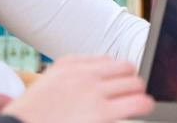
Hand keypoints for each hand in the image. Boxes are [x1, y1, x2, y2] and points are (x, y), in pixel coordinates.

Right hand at [1, 56, 154, 122]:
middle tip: (131, 95)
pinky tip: (142, 109)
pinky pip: (137, 104)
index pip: (110, 61)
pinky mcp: (102, 115)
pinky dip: (143, 106)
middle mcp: (84, 76)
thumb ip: (74, 71)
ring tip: (140, 103)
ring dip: (139, 94)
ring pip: (136, 84)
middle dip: (131, 83)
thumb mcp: (49, 82)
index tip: (121, 84)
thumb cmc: (33, 114)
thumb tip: (104, 66)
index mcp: (71, 66)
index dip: (119, 75)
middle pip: (127, 70)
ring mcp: (94, 94)